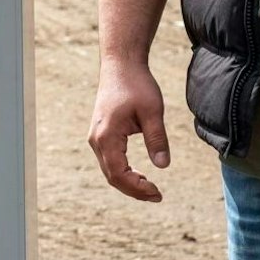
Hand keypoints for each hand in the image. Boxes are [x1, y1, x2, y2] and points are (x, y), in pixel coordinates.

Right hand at [88, 59, 170, 201]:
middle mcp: (96, 140)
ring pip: (109, 170)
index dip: (137, 188)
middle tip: (157, 195)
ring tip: (150, 187)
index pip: (119, 174)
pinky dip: (123, 171)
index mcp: (107, 136)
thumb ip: (157, 139)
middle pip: (112, 176)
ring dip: (128, 182)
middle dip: (133, 190)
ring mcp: (96, 137)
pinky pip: (109, 160)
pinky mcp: (100, 133)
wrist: (120, 64)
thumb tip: (163, 166)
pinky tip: (139, 173)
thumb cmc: (136, 84)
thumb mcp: (152, 111)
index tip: (157, 192)